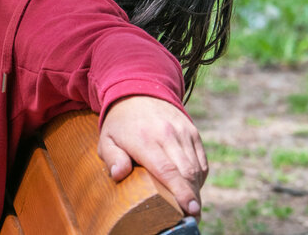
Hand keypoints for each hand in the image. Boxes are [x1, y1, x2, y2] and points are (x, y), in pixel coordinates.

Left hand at [97, 96, 206, 217]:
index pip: (167, 170)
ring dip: (196, 189)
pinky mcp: (192, 132)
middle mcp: (167, 135)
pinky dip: (199, 176)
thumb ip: (112, 157)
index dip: (181, 193)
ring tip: (191, 206)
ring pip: (196, 168)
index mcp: (144, 140)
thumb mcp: (107, 139)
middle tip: (191, 217)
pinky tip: (191, 187)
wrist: (138, 90)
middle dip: (191, 197)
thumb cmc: (120, 123)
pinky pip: (201, 160)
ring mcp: (183, 132)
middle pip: (186, 172)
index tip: (190, 210)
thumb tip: (119, 175)